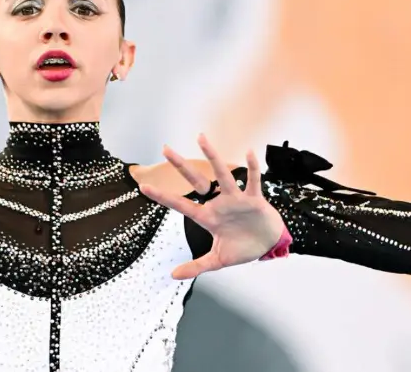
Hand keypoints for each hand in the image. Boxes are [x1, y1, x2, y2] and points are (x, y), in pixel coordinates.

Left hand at [140, 134, 284, 279]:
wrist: (269, 245)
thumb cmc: (243, 247)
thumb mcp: (218, 260)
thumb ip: (196, 266)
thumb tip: (173, 276)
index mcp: (207, 217)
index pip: (180, 204)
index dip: (162, 197)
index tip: (143, 186)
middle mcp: (218, 203)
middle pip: (196, 181)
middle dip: (181, 166)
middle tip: (165, 149)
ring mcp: (235, 199)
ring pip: (222, 174)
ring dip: (212, 156)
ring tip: (201, 138)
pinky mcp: (254, 199)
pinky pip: (253, 180)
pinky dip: (252, 168)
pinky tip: (250, 152)